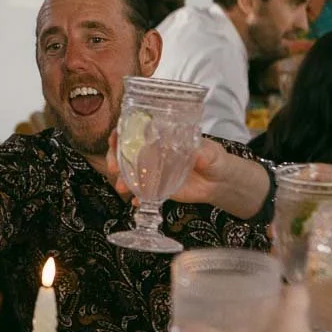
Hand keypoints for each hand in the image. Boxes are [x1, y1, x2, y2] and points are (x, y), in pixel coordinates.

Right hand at [106, 133, 269, 218]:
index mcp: (162, 137)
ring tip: (122, 188)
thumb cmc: (214, 158)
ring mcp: (153, 171)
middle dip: (114, 158)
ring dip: (122, 180)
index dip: (120, 133)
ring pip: (129, 173)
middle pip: (125, 152)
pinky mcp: (157, 188)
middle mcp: (153, 153)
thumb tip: (199, 155)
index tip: (114, 138)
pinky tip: (137, 202)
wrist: (219, 181)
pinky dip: (138, 198)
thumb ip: (203, 153)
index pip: (135, 130)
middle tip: (113, 167)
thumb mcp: (210, 152)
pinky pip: (142, 193)